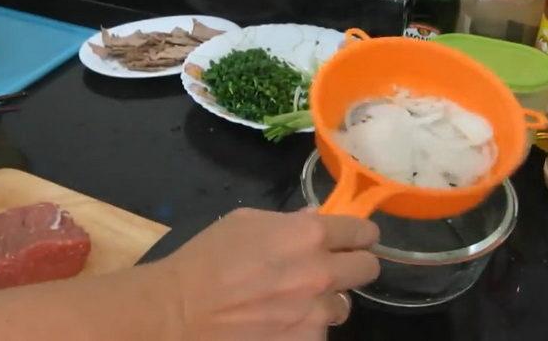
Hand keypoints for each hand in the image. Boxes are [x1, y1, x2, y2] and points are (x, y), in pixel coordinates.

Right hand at [160, 208, 379, 340]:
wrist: (179, 312)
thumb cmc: (207, 259)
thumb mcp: (245, 223)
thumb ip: (288, 220)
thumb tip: (315, 217)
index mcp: (308, 235)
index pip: (361, 232)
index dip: (360, 235)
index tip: (356, 239)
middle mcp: (321, 274)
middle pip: (368, 269)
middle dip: (354, 265)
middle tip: (333, 269)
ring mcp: (315, 314)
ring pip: (343, 306)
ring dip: (326, 301)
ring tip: (295, 302)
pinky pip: (319, 333)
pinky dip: (304, 328)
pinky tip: (279, 324)